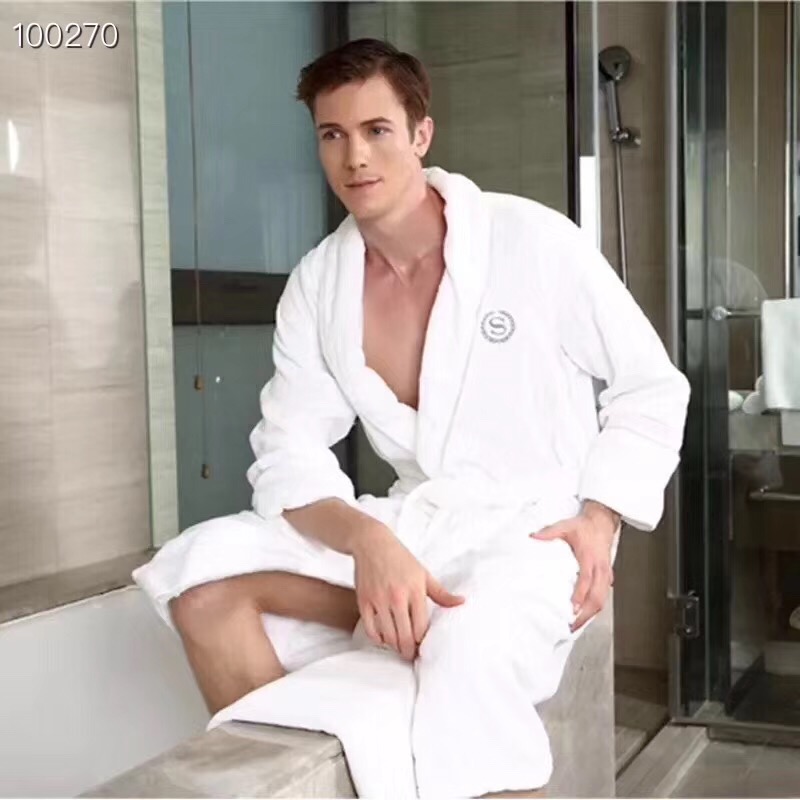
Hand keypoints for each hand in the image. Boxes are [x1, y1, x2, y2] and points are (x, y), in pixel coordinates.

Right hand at [350, 523, 464, 660]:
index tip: (423, 648)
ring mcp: (379, 600)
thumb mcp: (423, 573)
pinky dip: (378, 639)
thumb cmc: (400, 558)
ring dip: (394, 646)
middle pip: (405, 636)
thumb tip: (462, 602)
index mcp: (415, 591)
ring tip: (399, 647)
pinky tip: (384, 638)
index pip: (421, 628)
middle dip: (409, 651)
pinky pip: (371, 629)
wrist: (372, 543)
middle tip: (411, 656)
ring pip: (388, 636)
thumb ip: (441, 593)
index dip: (422, 643)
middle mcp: (397, 597)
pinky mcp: (364, 601)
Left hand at [529, 500, 618, 631]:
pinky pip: (603, 596)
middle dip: (586, 614)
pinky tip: (584, 615)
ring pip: (602, 600)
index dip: (580, 597)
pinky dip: (595, 608)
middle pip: (597, 598)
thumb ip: (549, 532)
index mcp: (590, 559)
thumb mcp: (565, 526)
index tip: (572, 609)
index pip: (586, 582)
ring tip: (576, 626)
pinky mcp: (607, 577)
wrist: (603, 522)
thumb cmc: (585, 527)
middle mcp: (600, 569)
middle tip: (572, 626)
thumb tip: (533, 537)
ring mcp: (606, 574)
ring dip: (591, 615)